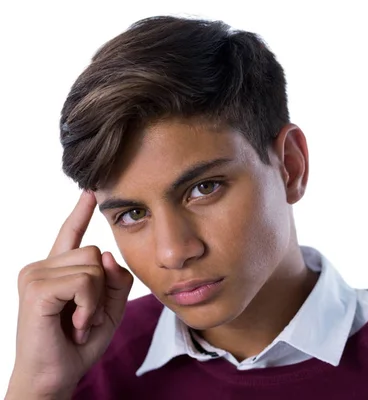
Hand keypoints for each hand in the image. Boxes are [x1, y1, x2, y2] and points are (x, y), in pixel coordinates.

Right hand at [6, 191, 133, 398]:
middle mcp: (41, 267)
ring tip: (77, 323)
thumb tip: (106, 253)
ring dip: (95, 302)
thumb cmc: (78, 344)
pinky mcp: (36, 288)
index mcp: (56, 270)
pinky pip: (85, 282)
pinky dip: (89, 307)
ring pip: (92, 266)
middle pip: (94, 252)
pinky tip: (75, 325)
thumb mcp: (109, 308)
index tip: (90, 190)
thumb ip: (115, 280)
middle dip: (101, 289)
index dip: (81, 212)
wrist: (54, 377)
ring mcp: (34, 275)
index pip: (70, 234)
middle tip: (83, 318)